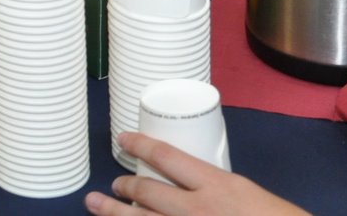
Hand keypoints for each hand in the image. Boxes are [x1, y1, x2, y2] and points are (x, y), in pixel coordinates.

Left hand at [85, 133, 311, 215]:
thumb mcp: (251, 196)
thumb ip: (220, 190)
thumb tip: (196, 186)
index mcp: (217, 187)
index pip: (166, 157)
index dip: (140, 145)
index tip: (124, 139)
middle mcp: (196, 211)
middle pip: (145, 191)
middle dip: (124, 186)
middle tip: (114, 183)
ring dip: (112, 212)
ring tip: (95, 203)